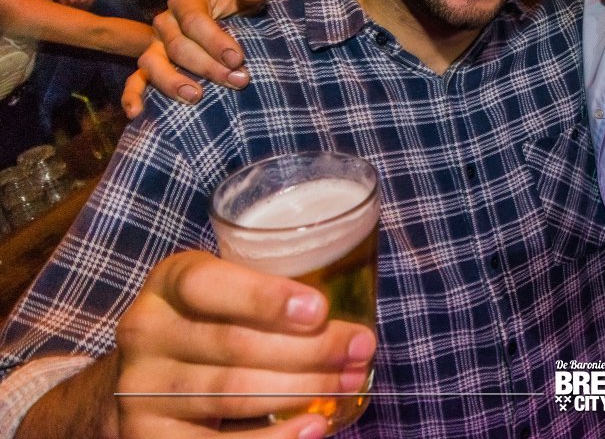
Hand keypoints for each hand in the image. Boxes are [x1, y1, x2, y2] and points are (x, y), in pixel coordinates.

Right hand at [112, 251, 374, 437]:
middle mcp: (146, 332)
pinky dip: (275, 437)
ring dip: (302, 389)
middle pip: (234, 344)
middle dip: (309, 348)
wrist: (142, 382)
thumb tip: (349, 327)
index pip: (207, 284)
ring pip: (232, 391)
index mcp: (169, 283)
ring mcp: (141, 390)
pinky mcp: (151, 437)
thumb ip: (268, 298)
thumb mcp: (226, 294)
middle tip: (360, 348)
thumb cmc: (211, 324)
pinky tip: (312, 426)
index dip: (264, 298)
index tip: (319, 310)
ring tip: (347, 382)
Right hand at [126, 0, 268, 115]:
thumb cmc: (237, 7)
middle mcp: (165, 23)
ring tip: (196, 96)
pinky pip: (135, 81)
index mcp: (185, 2)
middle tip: (237, 81)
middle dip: (208, 67)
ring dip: (172, 82)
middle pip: (178, 47)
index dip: (215, 40)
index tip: (238, 58)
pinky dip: (133, 96)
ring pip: (152, 64)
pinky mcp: (150, 68)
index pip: (194, 21)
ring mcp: (155, 47)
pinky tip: (138, 112)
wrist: (228, 20)